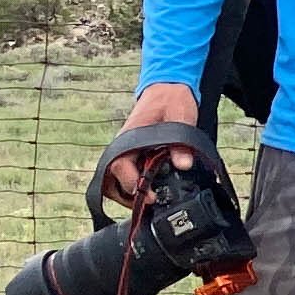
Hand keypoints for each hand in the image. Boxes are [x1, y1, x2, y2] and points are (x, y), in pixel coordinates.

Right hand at [106, 81, 199, 202]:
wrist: (168, 89)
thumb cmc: (172, 100)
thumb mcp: (182, 118)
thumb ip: (182, 142)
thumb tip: (184, 164)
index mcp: (129, 138)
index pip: (120, 167)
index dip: (133, 185)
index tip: (150, 196)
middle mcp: (123, 146)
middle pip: (110, 179)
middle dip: (125, 196)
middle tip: (148, 206)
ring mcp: (126, 150)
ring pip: (115, 179)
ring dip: (128, 194)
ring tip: (150, 201)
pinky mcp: (133, 154)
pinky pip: (127, 174)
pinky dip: (134, 186)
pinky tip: (151, 190)